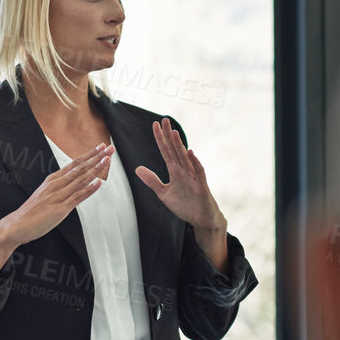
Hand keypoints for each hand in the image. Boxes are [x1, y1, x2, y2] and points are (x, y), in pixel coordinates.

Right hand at [0, 142, 111, 281]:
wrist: (16, 225)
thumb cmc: (31, 212)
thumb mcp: (45, 195)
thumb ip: (59, 189)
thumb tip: (72, 185)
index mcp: (52, 180)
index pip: (74, 164)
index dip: (89, 155)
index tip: (101, 147)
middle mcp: (55, 185)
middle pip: (79, 168)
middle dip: (96, 157)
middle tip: (109, 148)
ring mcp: (57, 196)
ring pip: (80, 180)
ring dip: (95, 169)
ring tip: (106, 160)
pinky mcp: (59, 209)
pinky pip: (77, 197)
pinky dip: (89, 189)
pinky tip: (98, 183)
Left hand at [135, 120, 228, 271]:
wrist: (201, 220)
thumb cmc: (185, 205)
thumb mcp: (164, 194)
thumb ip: (152, 181)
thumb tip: (137, 168)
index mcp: (175, 172)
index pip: (166, 152)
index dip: (160, 139)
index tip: (155, 125)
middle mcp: (184, 171)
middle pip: (175, 151)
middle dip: (169, 136)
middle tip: (164, 120)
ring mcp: (194, 178)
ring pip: (185, 159)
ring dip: (179, 146)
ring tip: (173, 132)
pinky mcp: (201, 187)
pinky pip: (198, 173)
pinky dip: (195, 163)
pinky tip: (189, 153)